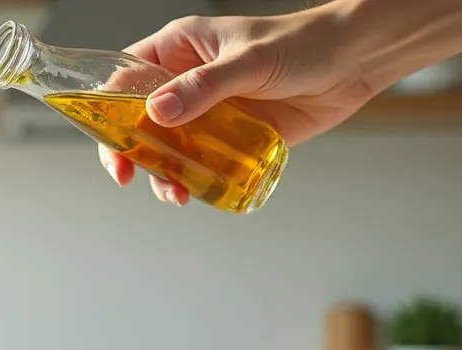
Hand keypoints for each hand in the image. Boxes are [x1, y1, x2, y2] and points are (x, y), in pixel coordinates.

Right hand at [99, 11, 377, 205]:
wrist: (353, 62)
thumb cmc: (302, 44)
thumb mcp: (248, 61)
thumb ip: (203, 88)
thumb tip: (158, 113)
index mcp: (180, 50)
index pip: (125, 78)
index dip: (108, 109)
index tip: (110, 139)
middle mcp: (188, 82)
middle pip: (138, 121)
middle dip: (130, 151)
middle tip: (128, 176)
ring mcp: (209, 113)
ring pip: (167, 148)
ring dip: (162, 173)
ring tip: (174, 192)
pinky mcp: (232, 138)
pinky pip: (201, 164)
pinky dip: (193, 181)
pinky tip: (196, 192)